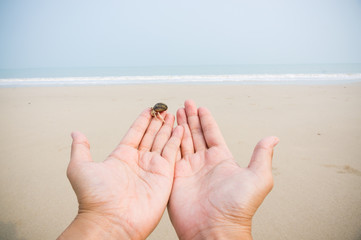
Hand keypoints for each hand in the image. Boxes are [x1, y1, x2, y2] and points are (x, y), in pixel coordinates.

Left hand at [58, 109, 182, 239]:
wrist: (111, 221)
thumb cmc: (95, 199)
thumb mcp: (80, 168)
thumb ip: (81, 149)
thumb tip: (76, 134)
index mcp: (121, 157)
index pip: (135, 133)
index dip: (143, 121)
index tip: (149, 109)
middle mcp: (138, 161)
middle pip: (151, 136)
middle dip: (158, 122)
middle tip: (164, 109)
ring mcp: (152, 168)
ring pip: (163, 142)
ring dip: (168, 128)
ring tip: (173, 115)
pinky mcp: (164, 175)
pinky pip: (172, 153)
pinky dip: (177, 139)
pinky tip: (180, 129)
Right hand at [168, 100, 278, 239]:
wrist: (215, 229)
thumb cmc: (238, 208)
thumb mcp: (258, 178)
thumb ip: (262, 155)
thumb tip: (273, 138)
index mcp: (222, 160)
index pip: (212, 133)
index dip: (206, 119)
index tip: (200, 107)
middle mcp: (204, 162)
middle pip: (196, 134)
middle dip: (190, 118)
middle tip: (185, 104)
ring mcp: (189, 169)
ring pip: (182, 141)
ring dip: (178, 126)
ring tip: (174, 112)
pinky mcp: (176, 177)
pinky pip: (171, 154)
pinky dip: (169, 140)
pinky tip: (168, 129)